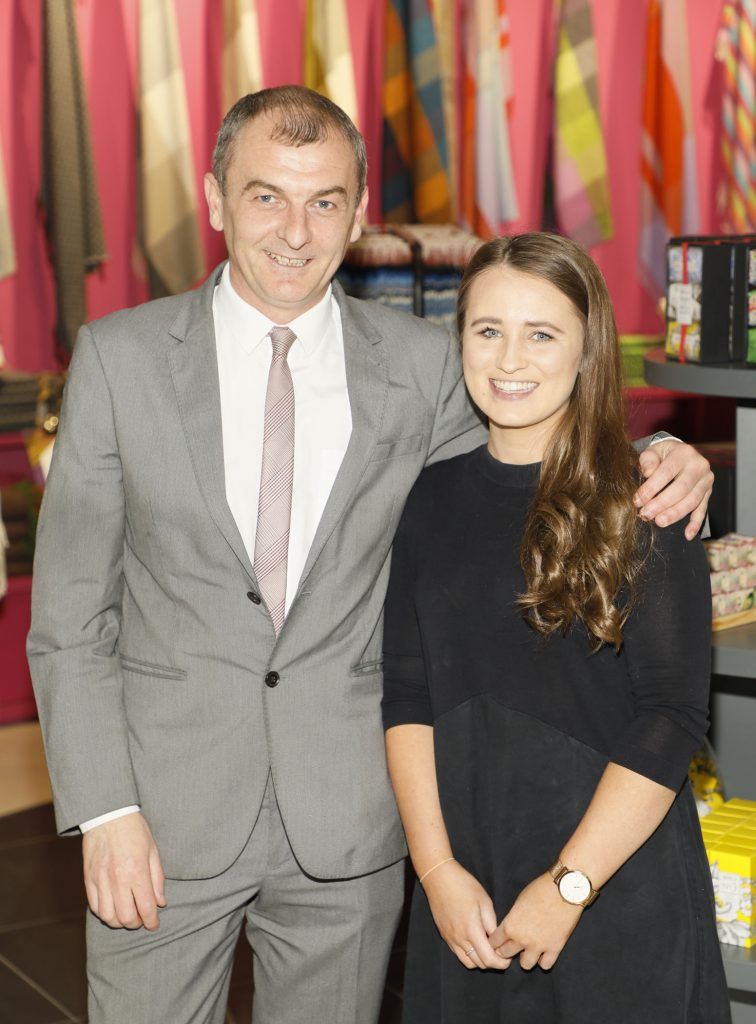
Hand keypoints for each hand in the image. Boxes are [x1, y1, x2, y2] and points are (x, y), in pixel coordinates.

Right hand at [82, 812, 165, 929]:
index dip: (152, 921)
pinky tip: (113, 908)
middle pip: (126, 918)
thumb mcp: (153, 851)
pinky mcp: (88, 879)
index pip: (145, 908)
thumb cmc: (134, 830)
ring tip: (127, 915)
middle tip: (142, 918)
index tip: (154, 924)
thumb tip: (160, 903)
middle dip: (136, 923)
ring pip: (108, 917)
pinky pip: (94, 906)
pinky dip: (104, 913)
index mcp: (137, 871)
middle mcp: (117, 879)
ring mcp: (100, 880)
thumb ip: (157, 879)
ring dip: (119, 922)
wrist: (108, 815)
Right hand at [421, 860, 508, 969]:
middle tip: (501, 953)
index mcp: (471, 931)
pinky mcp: (444, 936)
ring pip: (468, 962)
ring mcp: (450, 939)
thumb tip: (498, 939)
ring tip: (488, 950)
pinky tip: (475, 943)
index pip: (488, 959)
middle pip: (479, 964)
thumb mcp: (484, 901)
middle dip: (493, 963)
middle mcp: (459, 939)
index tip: (508, 958)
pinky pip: (458, 954)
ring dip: (480, 961)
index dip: (501, 963)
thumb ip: (491, 923)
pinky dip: (469, 955)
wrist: (439, 878)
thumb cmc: (464, 886)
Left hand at [489, 873, 581, 970]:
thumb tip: (511, 926)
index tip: (497, 941)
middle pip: (505, 954)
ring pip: (525, 965)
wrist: (563, 890)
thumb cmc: (539, 890)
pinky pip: (545, 965)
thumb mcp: (518, 902)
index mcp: (510, 926)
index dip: (494, 941)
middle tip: (510, 946)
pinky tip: (544, 952)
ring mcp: (538, 946)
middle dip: (505, 950)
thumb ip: (513, 918)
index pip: (494, 942)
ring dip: (525, 957)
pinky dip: (543, 960)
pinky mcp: (555, 948)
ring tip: (528, 950)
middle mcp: (521, 939)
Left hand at [635, 440, 712, 539]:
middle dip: (662, 503)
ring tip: (659, 522)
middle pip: (681, 488)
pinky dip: (696, 524)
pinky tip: (687, 535)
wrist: (680, 454)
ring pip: (692, 501)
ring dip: (675, 514)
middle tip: (646, 514)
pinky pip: (702, 510)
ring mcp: (706, 480)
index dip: (651, 488)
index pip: (666, 472)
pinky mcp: (708, 493)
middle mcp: (699, 465)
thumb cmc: (662, 455)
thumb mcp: (653, 451)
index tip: (637, 501)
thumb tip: (648, 473)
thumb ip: (648, 460)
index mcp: (683, 453)